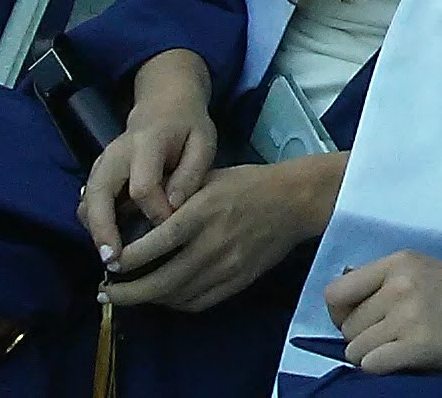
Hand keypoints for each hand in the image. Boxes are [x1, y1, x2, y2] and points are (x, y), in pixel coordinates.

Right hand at [80, 51, 213, 260]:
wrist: (164, 106)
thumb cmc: (188, 128)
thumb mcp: (203, 142)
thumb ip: (191, 173)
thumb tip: (174, 207)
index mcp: (146, 144)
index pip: (143, 186)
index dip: (155, 211)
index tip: (169, 227)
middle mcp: (114, 155)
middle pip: (98, 196)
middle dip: (103, 230)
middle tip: (113, 259)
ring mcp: (100, 166)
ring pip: (86, 203)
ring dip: (95, 231)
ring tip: (112, 258)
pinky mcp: (96, 176)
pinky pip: (87, 205)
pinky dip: (95, 225)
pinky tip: (111, 243)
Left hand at [103, 156, 336, 310]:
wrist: (296, 200)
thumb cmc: (249, 183)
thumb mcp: (209, 178)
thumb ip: (174, 197)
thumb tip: (131, 214)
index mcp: (203, 213)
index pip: (155, 245)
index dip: (127, 260)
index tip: (109, 262)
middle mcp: (213, 244)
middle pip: (161, 282)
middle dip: (126, 293)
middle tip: (104, 292)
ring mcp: (228, 266)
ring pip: (177, 297)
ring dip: (147, 300)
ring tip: (129, 296)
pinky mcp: (239, 281)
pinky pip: (198, 302)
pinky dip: (175, 303)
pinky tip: (163, 296)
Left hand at [324, 252, 441, 373]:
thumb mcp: (425, 273)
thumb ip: (385, 283)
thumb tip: (338, 303)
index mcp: (401, 261)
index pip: (335, 292)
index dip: (341, 313)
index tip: (363, 320)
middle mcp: (401, 284)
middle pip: (346, 326)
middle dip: (364, 337)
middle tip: (397, 335)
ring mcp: (409, 314)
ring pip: (355, 349)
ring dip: (374, 355)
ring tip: (406, 346)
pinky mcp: (419, 345)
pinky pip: (371, 366)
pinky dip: (384, 368)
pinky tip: (409, 359)